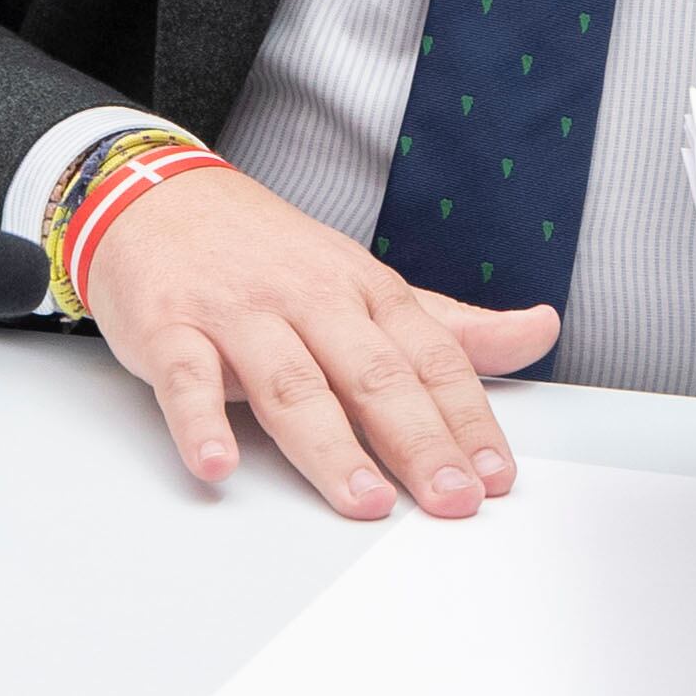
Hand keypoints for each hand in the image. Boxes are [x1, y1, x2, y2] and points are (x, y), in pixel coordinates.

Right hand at [83, 166, 553, 519]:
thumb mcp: (364, 280)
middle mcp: (308, 297)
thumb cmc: (266, 253)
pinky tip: (217, 463)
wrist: (155, 196)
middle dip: (417, 439)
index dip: (467, 418)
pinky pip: (186, 377)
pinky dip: (199, 421)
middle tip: (451, 497)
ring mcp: (237, 312)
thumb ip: (451, 324)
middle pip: (371, 374)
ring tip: (365, 499)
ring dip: (329, 446)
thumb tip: (540, 332)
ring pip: (290, 382)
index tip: (495, 475)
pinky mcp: (169, 327)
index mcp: (363, 289)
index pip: (430, 357)